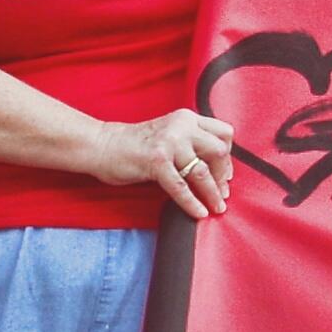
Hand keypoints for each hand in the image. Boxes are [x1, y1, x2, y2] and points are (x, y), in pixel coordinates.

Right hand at [89, 107, 238, 218]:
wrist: (102, 145)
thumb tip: (218, 170)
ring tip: (217, 208)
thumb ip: (191, 144)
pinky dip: (192, 203)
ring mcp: (169, 142)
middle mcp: (181, 126)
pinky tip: (199, 213)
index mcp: (187, 118)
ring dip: (212, 193)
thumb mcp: (170, 135)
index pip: (224, 133)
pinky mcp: (156, 161)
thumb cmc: (137, 145)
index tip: (226, 174)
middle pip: (219, 150)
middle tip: (223, 193)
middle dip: (224, 175)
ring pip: (202, 171)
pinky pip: (181, 187)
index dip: (229, 156)